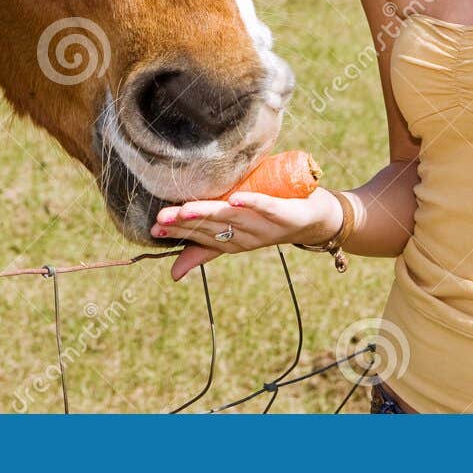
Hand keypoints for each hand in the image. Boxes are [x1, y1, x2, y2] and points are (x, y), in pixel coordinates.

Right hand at [151, 187, 344, 281]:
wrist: (319, 221)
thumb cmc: (273, 220)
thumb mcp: (237, 232)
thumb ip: (206, 248)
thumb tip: (173, 273)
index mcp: (234, 241)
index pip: (201, 237)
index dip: (177, 232)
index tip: (153, 227)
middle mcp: (248, 237)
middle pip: (212, 229)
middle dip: (186, 224)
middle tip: (161, 219)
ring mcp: (267, 226)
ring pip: (234, 219)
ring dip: (210, 214)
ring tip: (186, 209)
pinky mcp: (286, 214)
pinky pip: (268, 208)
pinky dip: (253, 204)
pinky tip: (236, 199)